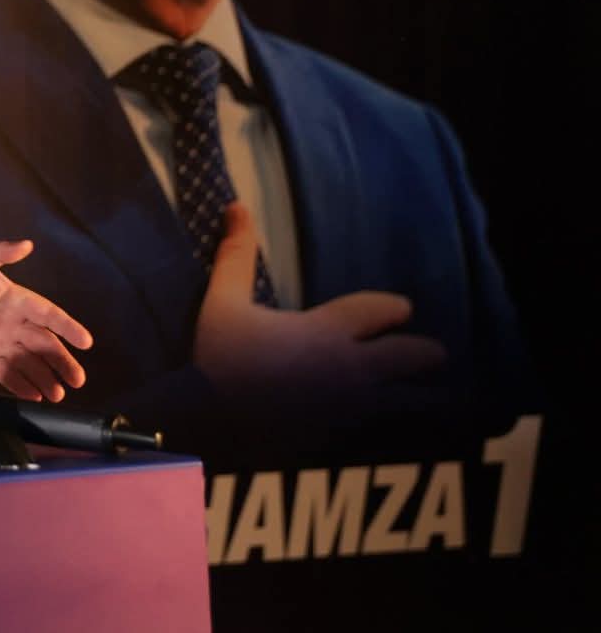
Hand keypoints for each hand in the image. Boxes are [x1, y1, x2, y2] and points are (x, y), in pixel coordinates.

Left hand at [0, 240, 93, 401]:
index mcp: (18, 302)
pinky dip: (21, 387)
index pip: (49, 315)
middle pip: (45, 346)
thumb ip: (0, 252)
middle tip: (78, 380)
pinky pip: (6, 376)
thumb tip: (25, 244)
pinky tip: (36, 396)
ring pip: (29, 364)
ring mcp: (0, 344)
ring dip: (46, 379)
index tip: (86, 341)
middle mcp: (14, 326)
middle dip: (63, 363)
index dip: (68, 327)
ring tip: (58, 394)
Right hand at [193, 204, 445, 413]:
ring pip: (403, 400)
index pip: (376, 312)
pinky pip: (378, 429)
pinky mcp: (338, 440)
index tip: (404, 309)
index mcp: (324, 332)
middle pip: (406, 358)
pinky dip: (389, 424)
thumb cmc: (216, 359)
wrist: (209, 426)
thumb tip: (238, 206)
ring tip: (429, 396)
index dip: (392, 309)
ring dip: (415, 394)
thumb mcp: (221, 303)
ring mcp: (348, 410)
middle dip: (423, 353)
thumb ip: (235, 257)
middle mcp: (348, 370)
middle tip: (437, 353)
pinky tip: (389, 427)